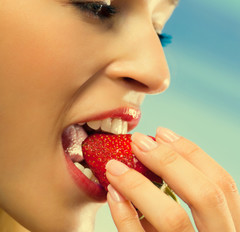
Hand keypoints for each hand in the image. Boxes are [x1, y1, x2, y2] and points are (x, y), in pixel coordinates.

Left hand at [106, 127, 239, 231]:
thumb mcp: (191, 223)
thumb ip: (180, 196)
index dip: (192, 153)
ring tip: (114, 165)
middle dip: (169, 160)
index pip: (222, 182)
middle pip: (205, 195)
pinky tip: (112, 194)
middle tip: (138, 141)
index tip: (161, 132)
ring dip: (139, 185)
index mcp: (230, 227)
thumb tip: (156, 150)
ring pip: (173, 219)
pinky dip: (125, 216)